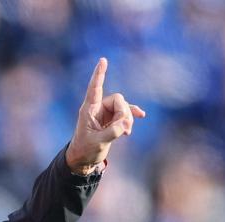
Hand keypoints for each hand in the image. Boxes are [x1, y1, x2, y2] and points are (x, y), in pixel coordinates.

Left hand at [66, 58, 145, 173]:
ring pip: (123, 107)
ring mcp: (105, 114)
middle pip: (117, 100)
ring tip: (126, 132)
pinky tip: (141, 116)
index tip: (103, 60)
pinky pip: (125, 112)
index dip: (99, 74)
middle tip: (124, 129)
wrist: (83, 159)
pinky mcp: (111, 120)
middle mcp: (97, 108)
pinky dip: (131, 115)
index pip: (94, 88)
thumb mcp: (98, 142)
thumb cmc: (85, 150)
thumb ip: (112, 131)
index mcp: (88, 110)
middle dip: (124, 112)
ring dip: (128, 118)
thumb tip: (126, 123)